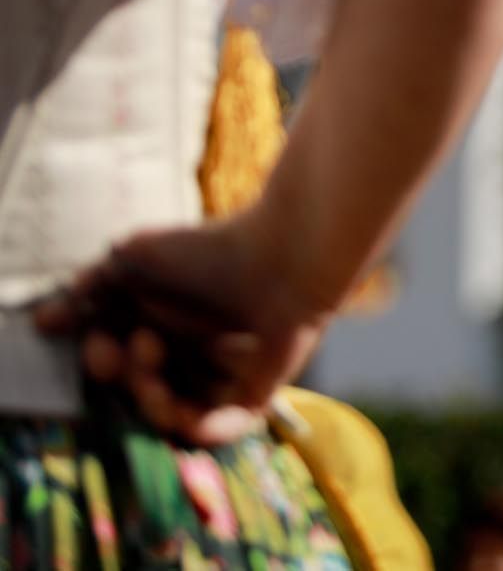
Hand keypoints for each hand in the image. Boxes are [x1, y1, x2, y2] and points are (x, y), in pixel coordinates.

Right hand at [35, 209, 332, 444]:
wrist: (281, 252)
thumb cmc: (210, 249)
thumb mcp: (135, 258)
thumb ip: (91, 286)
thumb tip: (46, 321)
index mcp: (165, 326)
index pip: (121, 364)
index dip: (99, 359)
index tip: (94, 340)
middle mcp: (192, 354)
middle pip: (143, 392)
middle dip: (123, 377)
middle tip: (129, 346)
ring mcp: (224, 376)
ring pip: (178, 416)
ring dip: (154, 402)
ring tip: (154, 356)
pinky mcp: (257, 391)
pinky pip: (225, 428)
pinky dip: (202, 429)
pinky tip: (186, 413)